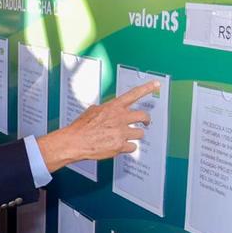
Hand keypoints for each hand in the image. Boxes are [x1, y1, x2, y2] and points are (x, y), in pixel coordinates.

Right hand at [36, 81, 156, 171]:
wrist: (75, 142)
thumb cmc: (80, 128)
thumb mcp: (92, 111)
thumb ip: (104, 109)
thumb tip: (106, 110)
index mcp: (113, 107)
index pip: (134, 94)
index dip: (147, 88)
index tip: (157, 84)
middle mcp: (120, 118)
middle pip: (144, 116)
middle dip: (146, 120)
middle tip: (145, 123)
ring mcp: (121, 132)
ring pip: (140, 134)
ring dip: (135, 136)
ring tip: (125, 138)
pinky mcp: (120, 145)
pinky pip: (133, 147)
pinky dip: (127, 148)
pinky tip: (119, 147)